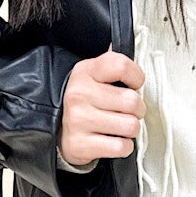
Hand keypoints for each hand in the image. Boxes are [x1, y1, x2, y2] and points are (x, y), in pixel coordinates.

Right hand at [60, 47, 145, 162]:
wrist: (57, 131)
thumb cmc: (84, 102)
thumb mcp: (93, 76)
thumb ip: (113, 65)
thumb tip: (134, 49)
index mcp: (85, 72)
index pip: (120, 65)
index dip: (136, 77)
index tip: (134, 84)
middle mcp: (79, 94)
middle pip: (132, 101)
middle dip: (137, 110)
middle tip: (127, 111)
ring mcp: (78, 120)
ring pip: (131, 126)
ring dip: (131, 129)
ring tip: (120, 126)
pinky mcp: (81, 144)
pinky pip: (121, 146)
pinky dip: (124, 146)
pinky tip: (114, 140)